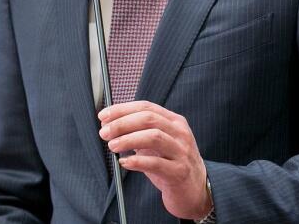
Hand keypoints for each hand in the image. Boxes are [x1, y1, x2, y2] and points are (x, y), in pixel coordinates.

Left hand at [99, 101, 211, 219]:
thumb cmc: (171, 164)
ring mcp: (182, 152)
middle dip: (122, 123)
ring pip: (154, 137)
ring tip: (112, 146)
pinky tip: (124, 162)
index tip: (103, 116)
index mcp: (174, 121)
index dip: (122, 110)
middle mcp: (180, 134)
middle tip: (104, 132)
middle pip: (149, 119)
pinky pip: (156, 163)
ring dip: (128, 139)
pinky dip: (137, 161)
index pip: (146, 107)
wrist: (195, 190)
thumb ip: (139, 132)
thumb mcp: (158, 143)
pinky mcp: (179, 172)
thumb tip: (109, 125)